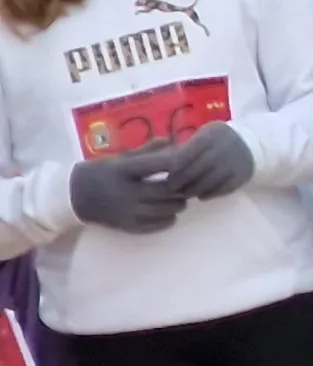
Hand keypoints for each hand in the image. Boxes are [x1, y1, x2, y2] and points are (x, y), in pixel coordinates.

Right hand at [67, 153, 183, 233]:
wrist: (71, 196)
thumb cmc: (99, 173)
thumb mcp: (119, 158)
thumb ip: (146, 151)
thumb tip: (171, 139)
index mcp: (123, 170)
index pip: (159, 164)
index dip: (178, 163)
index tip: (187, 163)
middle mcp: (125, 191)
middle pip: (166, 190)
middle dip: (182, 187)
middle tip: (188, 184)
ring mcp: (126, 211)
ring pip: (164, 210)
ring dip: (178, 204)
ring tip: (180, 199)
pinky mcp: (125, 225)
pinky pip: (155, 225)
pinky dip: (168, 219)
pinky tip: (169, 213)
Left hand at [155, 124, 251, 199]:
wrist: (255, 143)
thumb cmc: (219, 140)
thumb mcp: (204, 136)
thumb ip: (184, 148)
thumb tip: (159, 165)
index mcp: (209, 137)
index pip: (183, 157)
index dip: (172, 169)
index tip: (167, 175)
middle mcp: (222, 149)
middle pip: (192, 173)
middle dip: (179, 183)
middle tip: (172, 188)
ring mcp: (233, 164)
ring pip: (205, 184)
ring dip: (192, 191)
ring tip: (185, 192)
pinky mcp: (241, 177)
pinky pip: (219, 191)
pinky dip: (207, 194)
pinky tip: (201, 194)